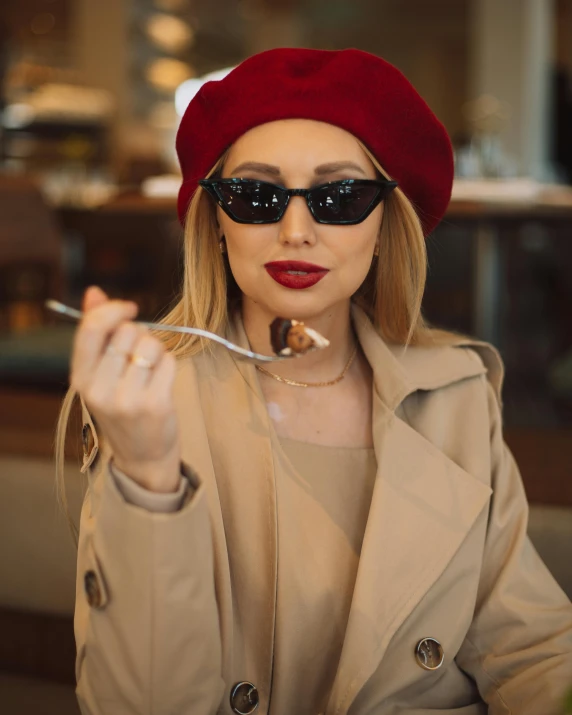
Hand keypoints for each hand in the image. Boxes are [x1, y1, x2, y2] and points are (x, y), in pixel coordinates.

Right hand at [70, 286, 181, 492]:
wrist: (142, 455)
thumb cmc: (121, 408)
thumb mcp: (99, 374)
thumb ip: (96, 333)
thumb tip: (94, 292)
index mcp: (81, 378)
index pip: (90, 329)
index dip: (113, 309)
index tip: (129, 307)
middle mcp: (100, 389)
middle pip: (127, 332)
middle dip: (139, 335)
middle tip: (139, 357)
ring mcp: (128, 399)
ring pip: (151, 344)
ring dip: (156, 350)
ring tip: (150, 372)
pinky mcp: (156, 405)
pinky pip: (169, 361)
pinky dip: (169, 365)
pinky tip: (162, 382)